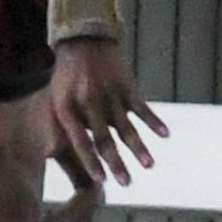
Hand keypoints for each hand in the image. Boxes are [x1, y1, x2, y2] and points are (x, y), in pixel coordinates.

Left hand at [46, 37, 167, 186]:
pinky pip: (142, 106)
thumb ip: (65, 125)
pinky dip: (154, 121)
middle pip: (104, 138)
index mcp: (68, 107)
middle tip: (126, 183)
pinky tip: (164, 134)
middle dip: (117, 163)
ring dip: (139, 148)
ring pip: (126, 126)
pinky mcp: (126, 83)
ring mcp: (109, 92)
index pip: (80, 140)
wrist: (84, 38)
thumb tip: (62, 156)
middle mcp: (89, 101)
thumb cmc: (68, 75)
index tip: (101, 180)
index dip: (91, 160)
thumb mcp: (57, 98)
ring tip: (148, 166)